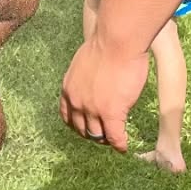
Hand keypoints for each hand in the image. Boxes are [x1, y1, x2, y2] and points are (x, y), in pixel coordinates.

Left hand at [59, 38, 149, 152]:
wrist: (116, 41)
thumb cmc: (105, 44)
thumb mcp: (84, 62)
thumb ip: (85, 76)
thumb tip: (94, 79)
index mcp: (68, 89)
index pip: (67, 116)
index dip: (77, 124)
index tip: (85, 127)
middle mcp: (77, 102)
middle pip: (81, 129)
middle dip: (91, 134)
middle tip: (102, 136)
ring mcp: (93, 110)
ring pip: (97, 135)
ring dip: (105, 140)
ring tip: (114, 141)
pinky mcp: (112, 113)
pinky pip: (114, 137)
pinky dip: (119, 145)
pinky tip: (123, 147)